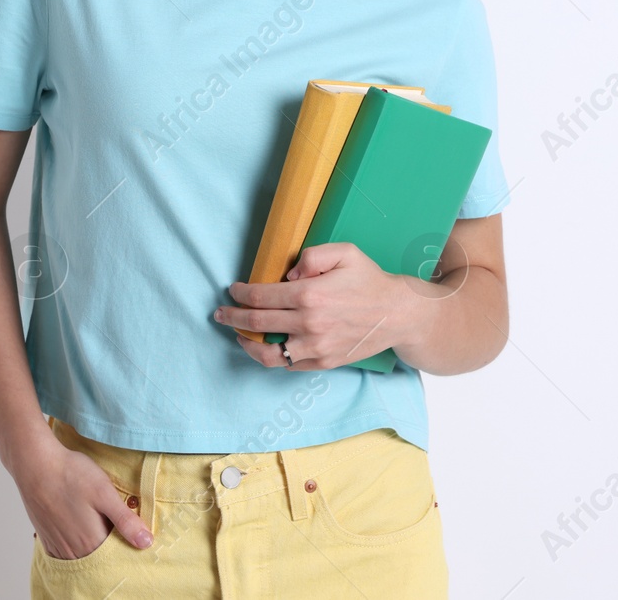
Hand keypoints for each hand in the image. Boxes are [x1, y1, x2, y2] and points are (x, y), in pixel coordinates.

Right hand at [10, 431, 152, 557]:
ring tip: (94, 521)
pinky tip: (77, 526)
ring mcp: (58, 545)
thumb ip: (125, 521)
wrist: (35, 464)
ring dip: (91, 544)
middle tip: (111, 520)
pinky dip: (75, 544)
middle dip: (110, 543)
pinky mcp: (46, 538)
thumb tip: (146, 543)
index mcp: (91, 541)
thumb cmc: (71, 474)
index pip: (117, 553)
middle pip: (99, 556)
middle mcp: (74, 550)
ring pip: (82, 554)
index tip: (131, 528)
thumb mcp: (105, 493)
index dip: (126, 541)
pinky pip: (65, 551)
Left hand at [212, 242, 415, 369]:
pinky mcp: (323, 362)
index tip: (232, 290)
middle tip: (220, 313)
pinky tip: (265, 346)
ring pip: (267, 353)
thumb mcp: (345, 252)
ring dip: (245, 343)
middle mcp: (310, 323)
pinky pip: (288, 364)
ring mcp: (316, 347)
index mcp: (310, 294)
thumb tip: (288, 273)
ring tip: (237, 335)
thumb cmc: (369, 280)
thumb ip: (312, 255)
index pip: (261, 297)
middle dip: (231, 317)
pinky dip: (271, 357)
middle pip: (256, 324)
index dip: (240, 294)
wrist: (397, 314)